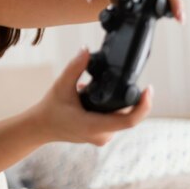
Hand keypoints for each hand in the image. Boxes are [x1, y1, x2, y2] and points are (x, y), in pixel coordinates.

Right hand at [30, 48, 151, 145]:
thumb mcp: (61, 86)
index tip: (148, 89)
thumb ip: (74, 68)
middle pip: (128, 116)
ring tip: (108, 88)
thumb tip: (86, 50)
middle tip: (128, 80)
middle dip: (130, 98)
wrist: (40, 127)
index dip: (143, 105)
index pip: (129, 120)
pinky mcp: (101, 136)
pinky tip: (102, 97)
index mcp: (94, 125)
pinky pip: (115, 121)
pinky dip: (113, 108)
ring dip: (119, 102)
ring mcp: (102, 138)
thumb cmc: (50, 109)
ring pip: (122, 118)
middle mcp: (102, 135)